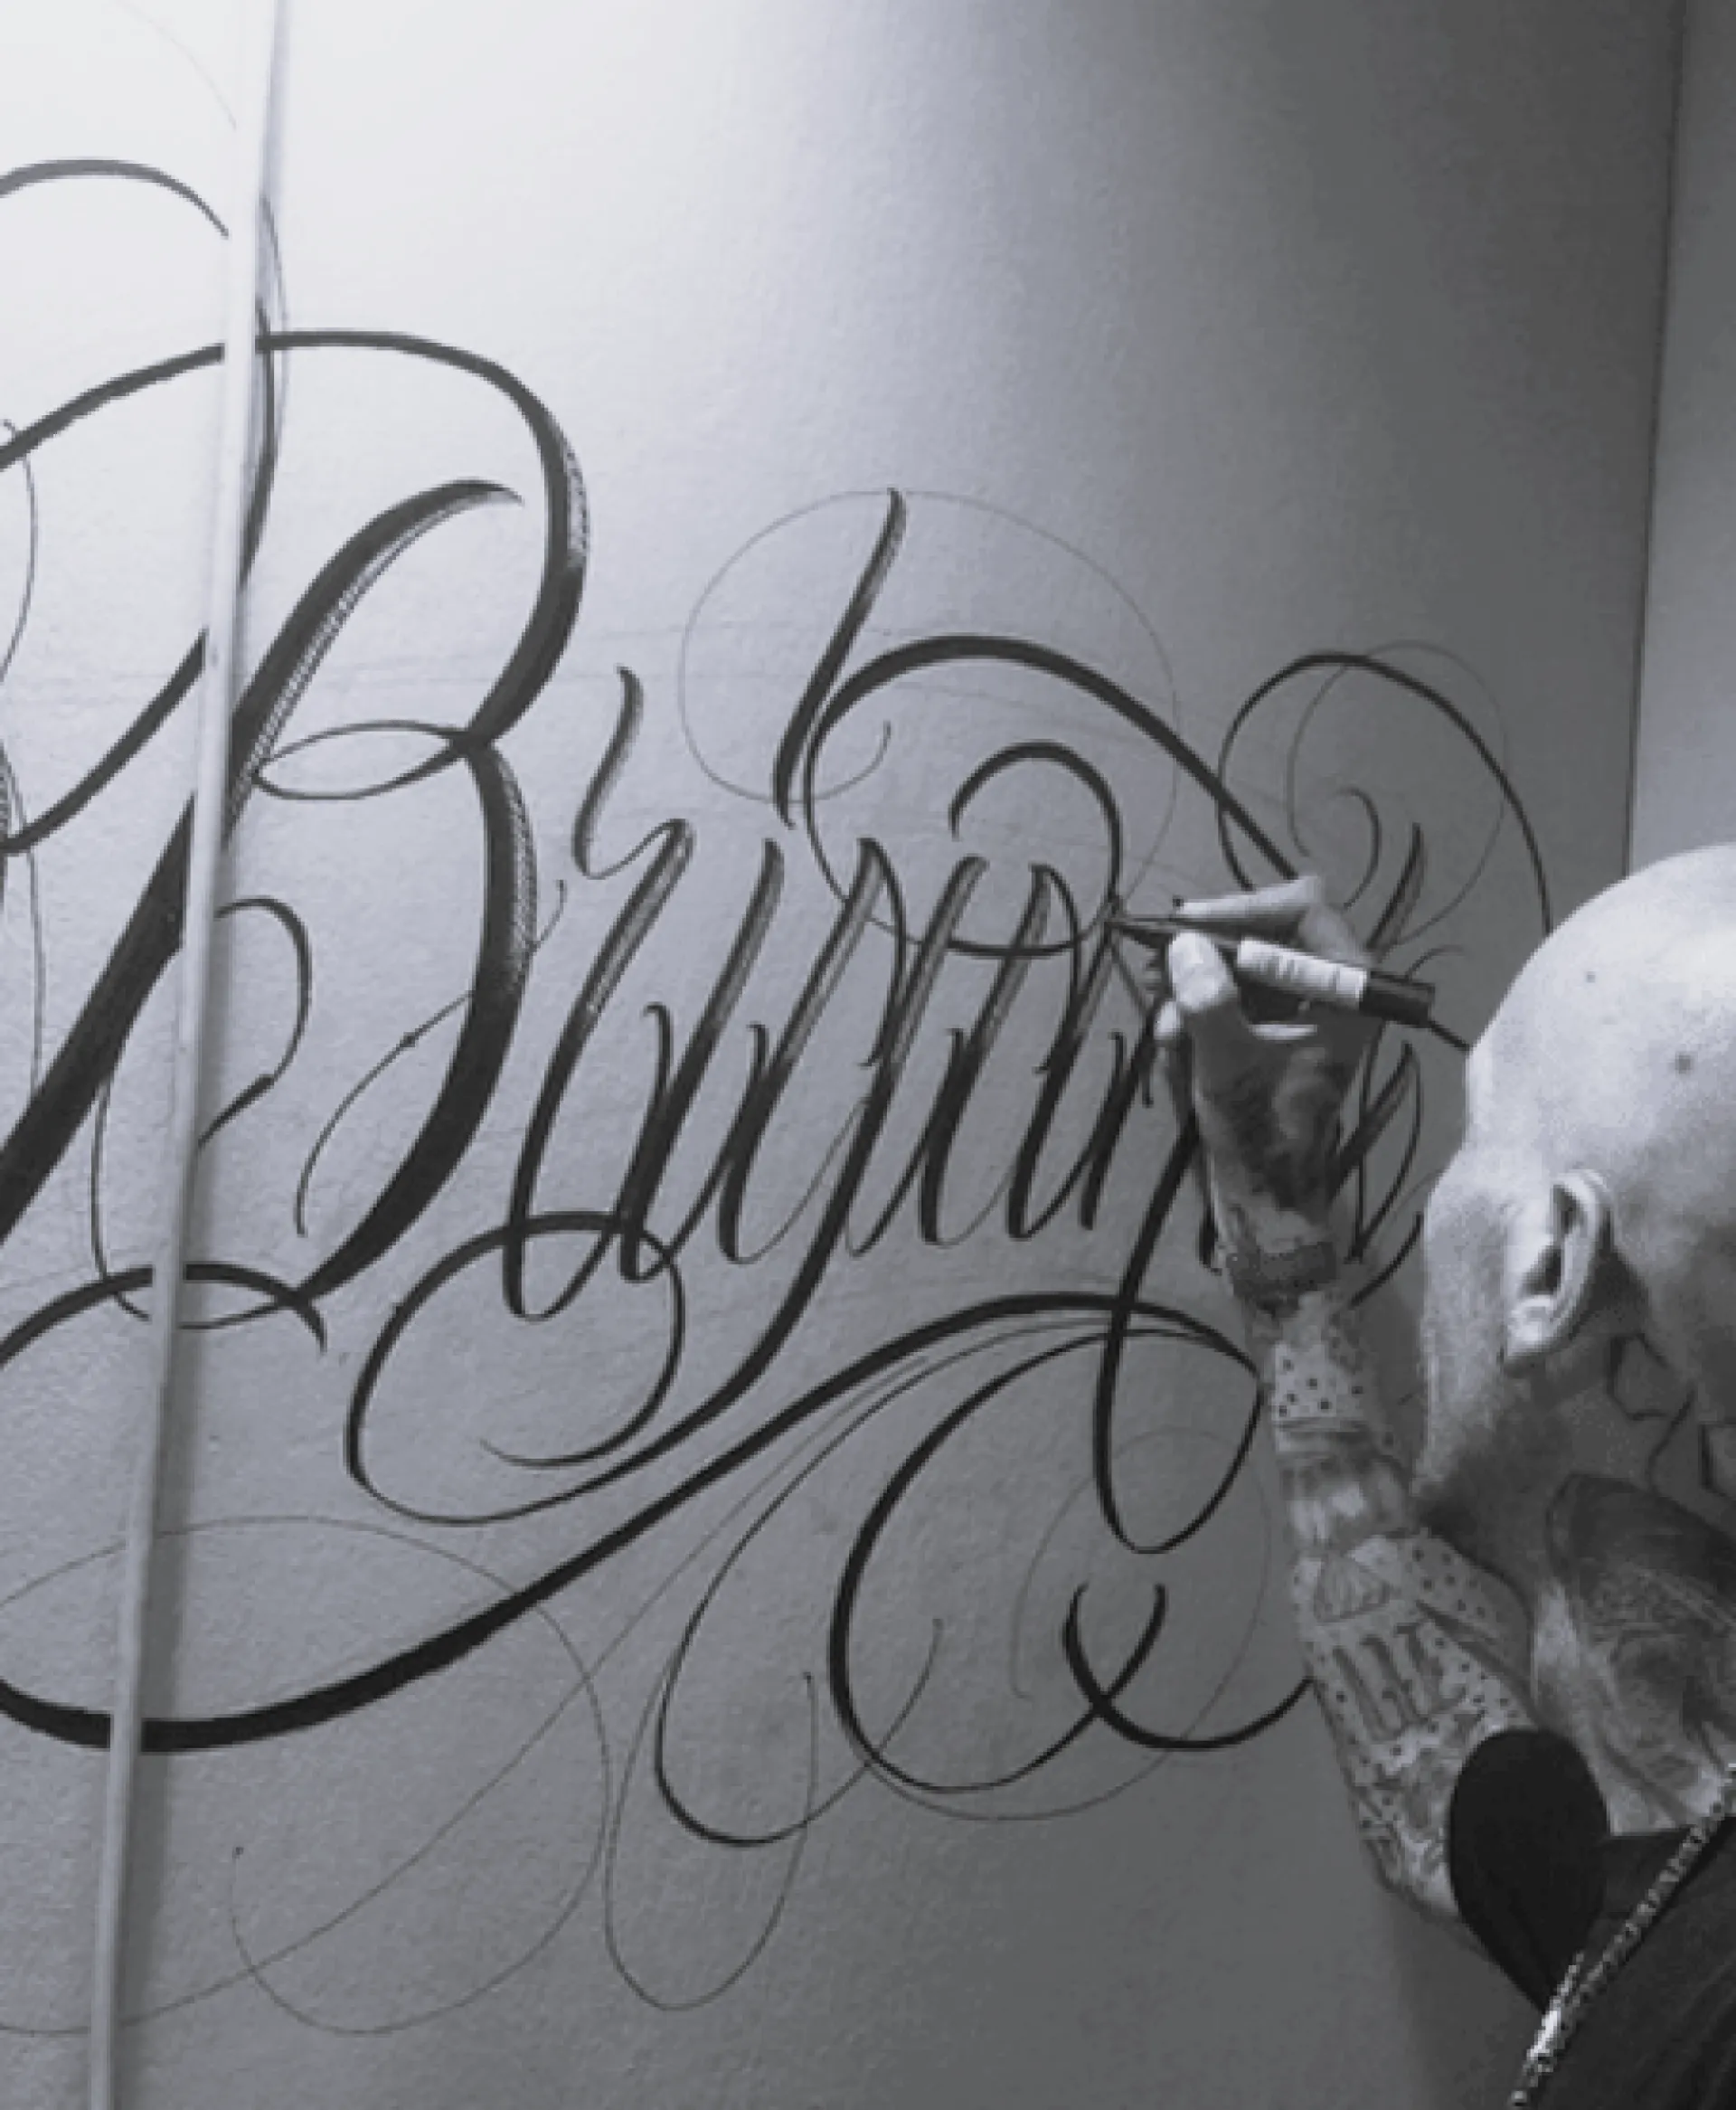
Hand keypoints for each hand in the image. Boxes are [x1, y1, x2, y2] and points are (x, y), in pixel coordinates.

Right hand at [1150, 875, 1373, 1242]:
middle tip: (1158, 964)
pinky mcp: (1278, 1027)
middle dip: (1210, 951)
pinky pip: (1236, 994)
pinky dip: (1201, 1008)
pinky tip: (1173, 1038)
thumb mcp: (1228, 1063)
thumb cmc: (1262, 1133)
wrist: (1267, 1196)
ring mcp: (1304, 1007)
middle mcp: (1334, 988)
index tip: (1187, 925)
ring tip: (1164, 1024)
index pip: (1305, 911)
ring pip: (1243, 964)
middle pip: (1268, 932)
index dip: (1242, 909)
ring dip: (1197, 985)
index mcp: (1351, 990)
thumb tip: (1183, 945)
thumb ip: (1208, 1000)